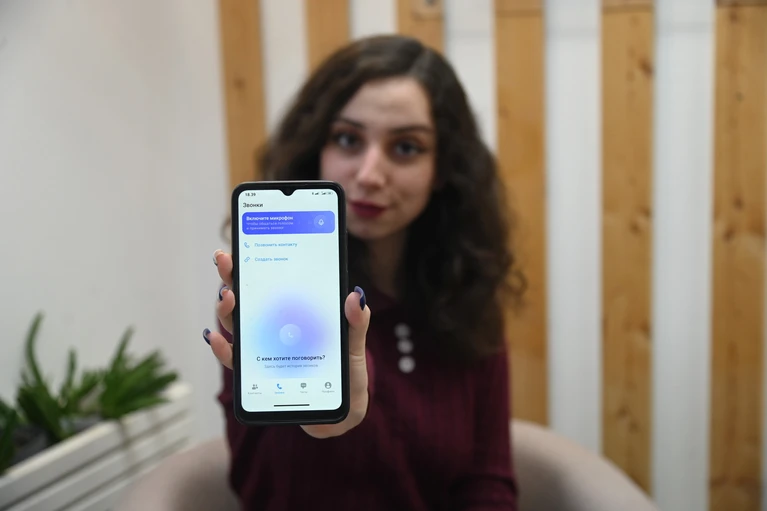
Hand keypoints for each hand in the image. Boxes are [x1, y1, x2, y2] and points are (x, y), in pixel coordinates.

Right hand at [205, 250, 371, 438]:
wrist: (339, 413)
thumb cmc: (345, 376)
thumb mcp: (353, 347)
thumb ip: (355, 324)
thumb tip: (356, 296)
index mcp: (295, 314)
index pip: (270, 284)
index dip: (252, 266)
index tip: (239, 248)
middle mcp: (273, 328)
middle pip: (247, 299)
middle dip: (231, 278)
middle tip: (225, 262)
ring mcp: (263, 350)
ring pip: (235, 325)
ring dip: (226, 310)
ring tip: (227, 297)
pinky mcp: (257, 376)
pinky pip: (235, 361)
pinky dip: (223, 349)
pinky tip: (217, 338)